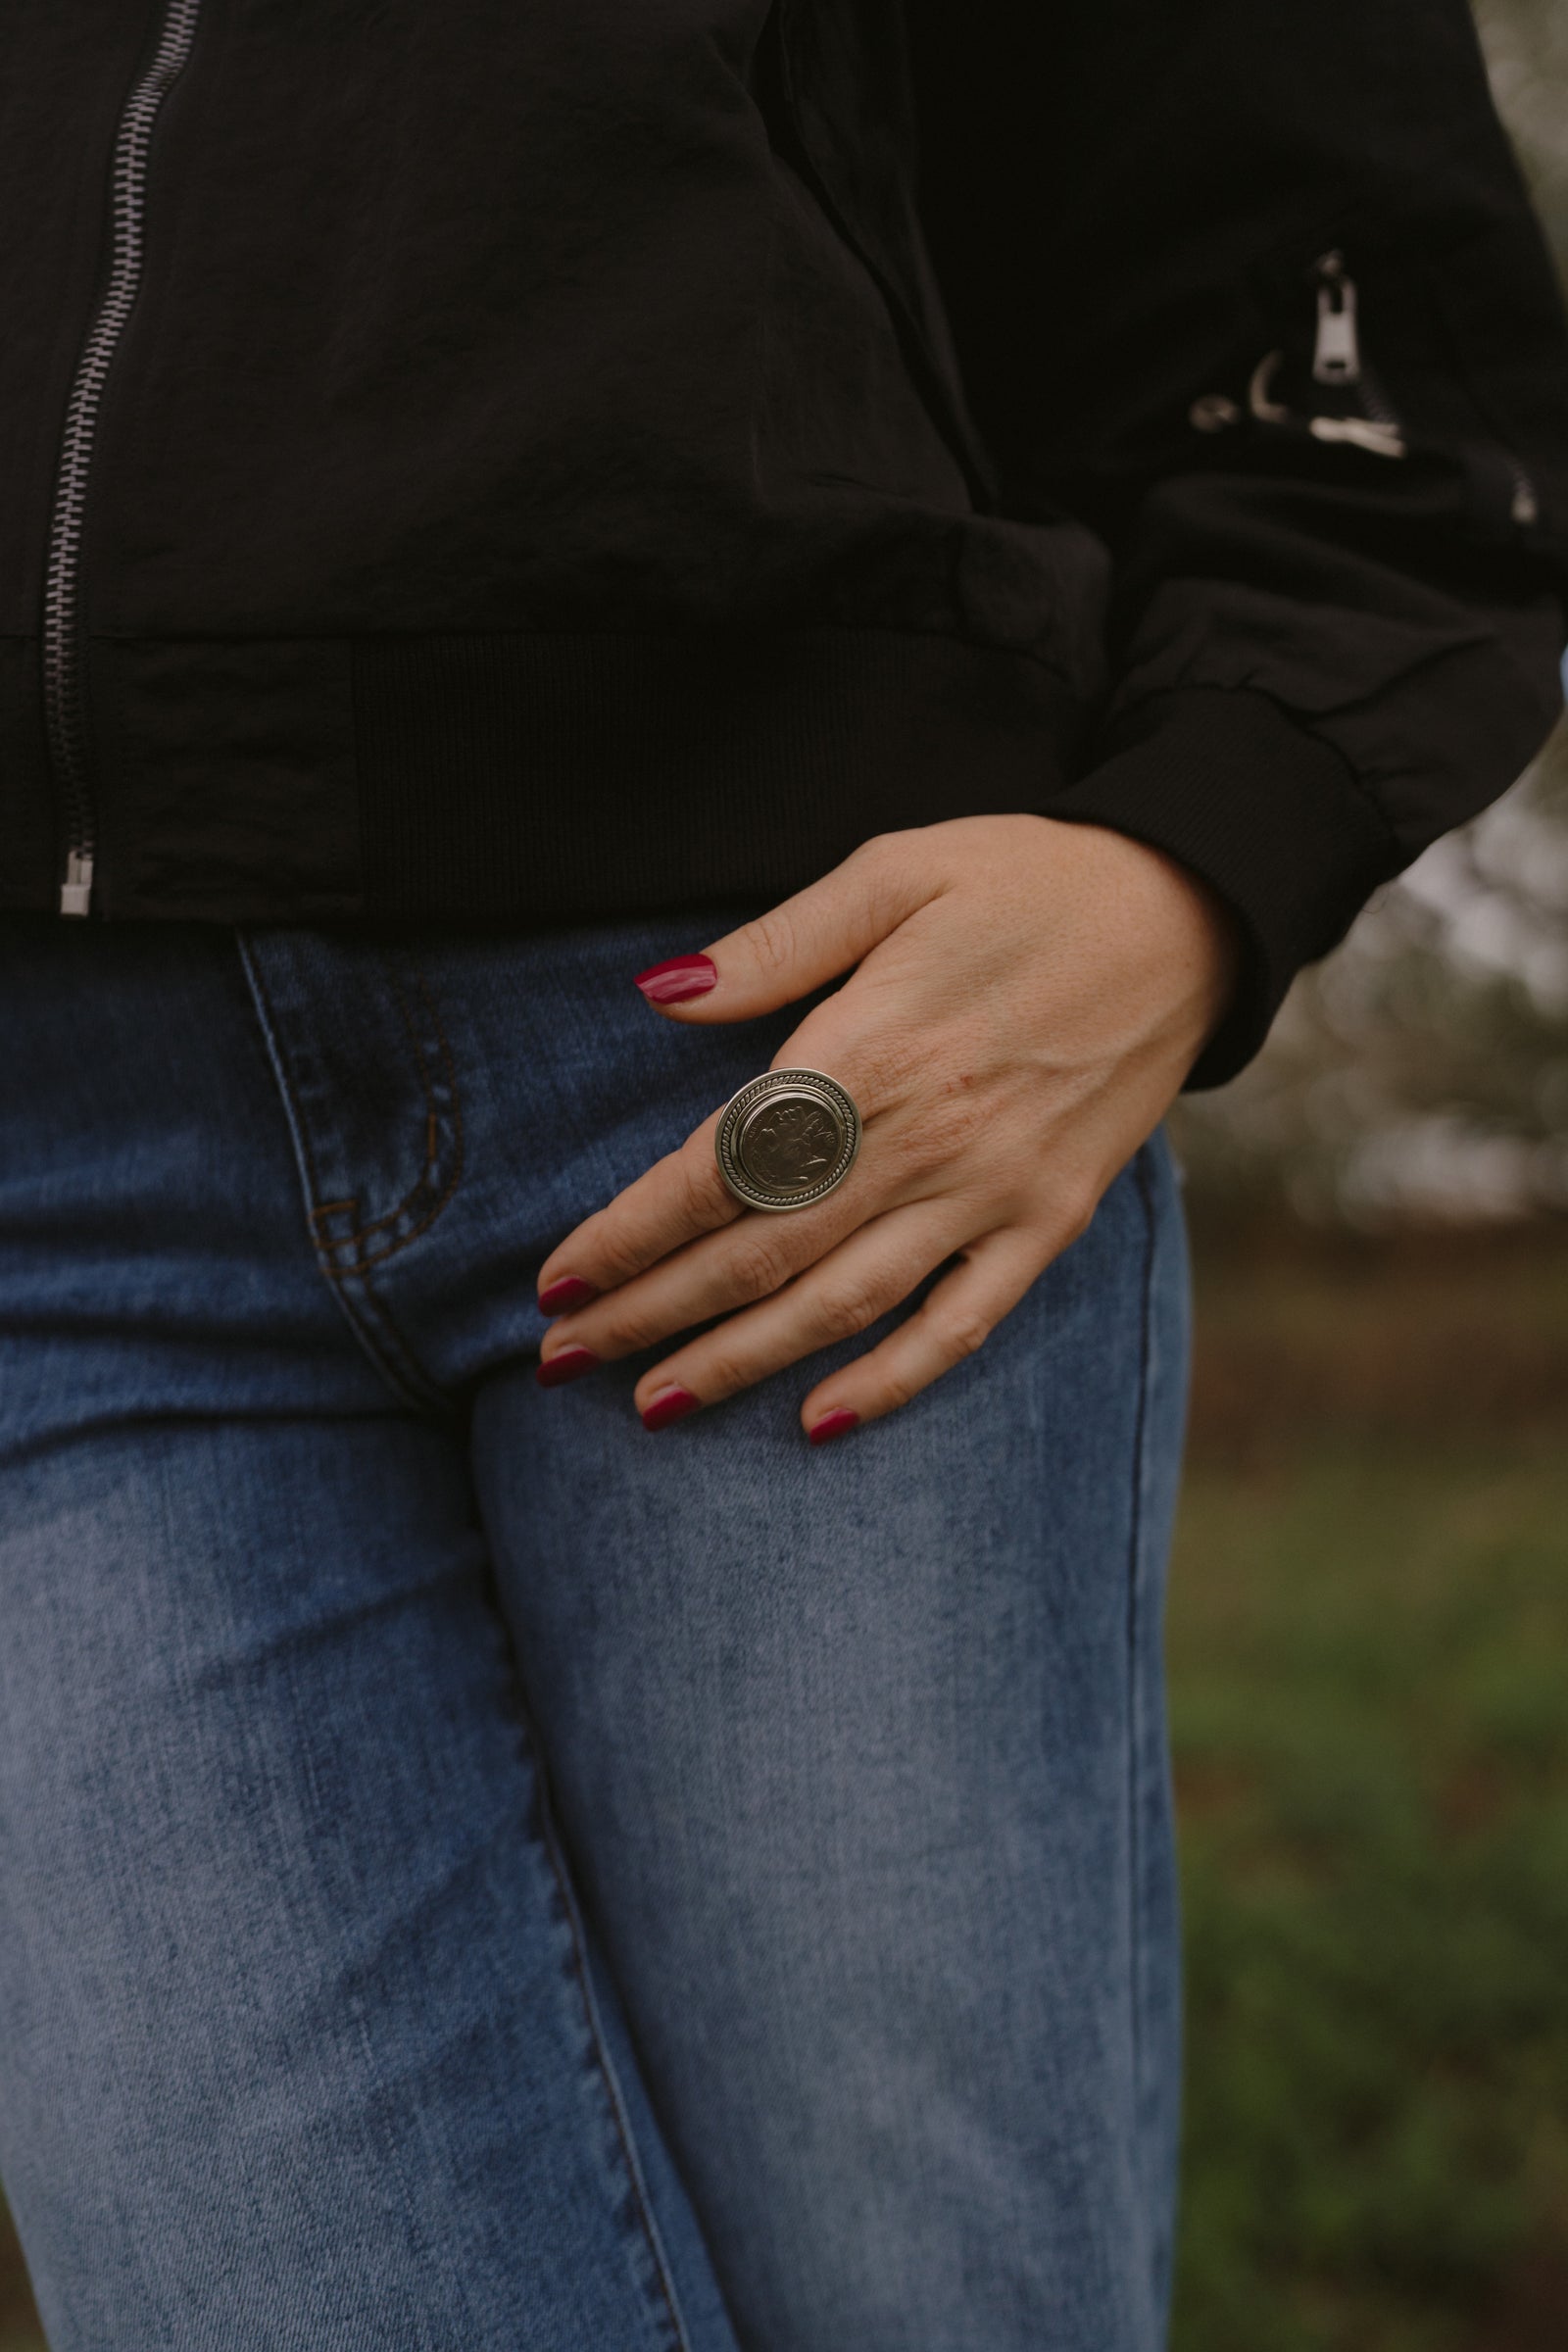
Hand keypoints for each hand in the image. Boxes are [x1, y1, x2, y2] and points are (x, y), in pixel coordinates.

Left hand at [535, 815, 1237, 1438]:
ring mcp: (992, 1191)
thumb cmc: (1026, 878)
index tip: (555, 1284)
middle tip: (562, 1364)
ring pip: (842, 1304)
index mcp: (870, 1049)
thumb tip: (659, 994)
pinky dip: (891, 1382)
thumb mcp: (894, 867)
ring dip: (740, 1364)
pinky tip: (818, 1422)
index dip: (629, 1235)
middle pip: (759, 1253)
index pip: (717, 1168)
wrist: (1190, 909)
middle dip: (651, 1315)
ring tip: (655, 1407)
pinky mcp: (1049, 1221)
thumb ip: (774, 944)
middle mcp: (923, 1138)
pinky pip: (960, 1324)